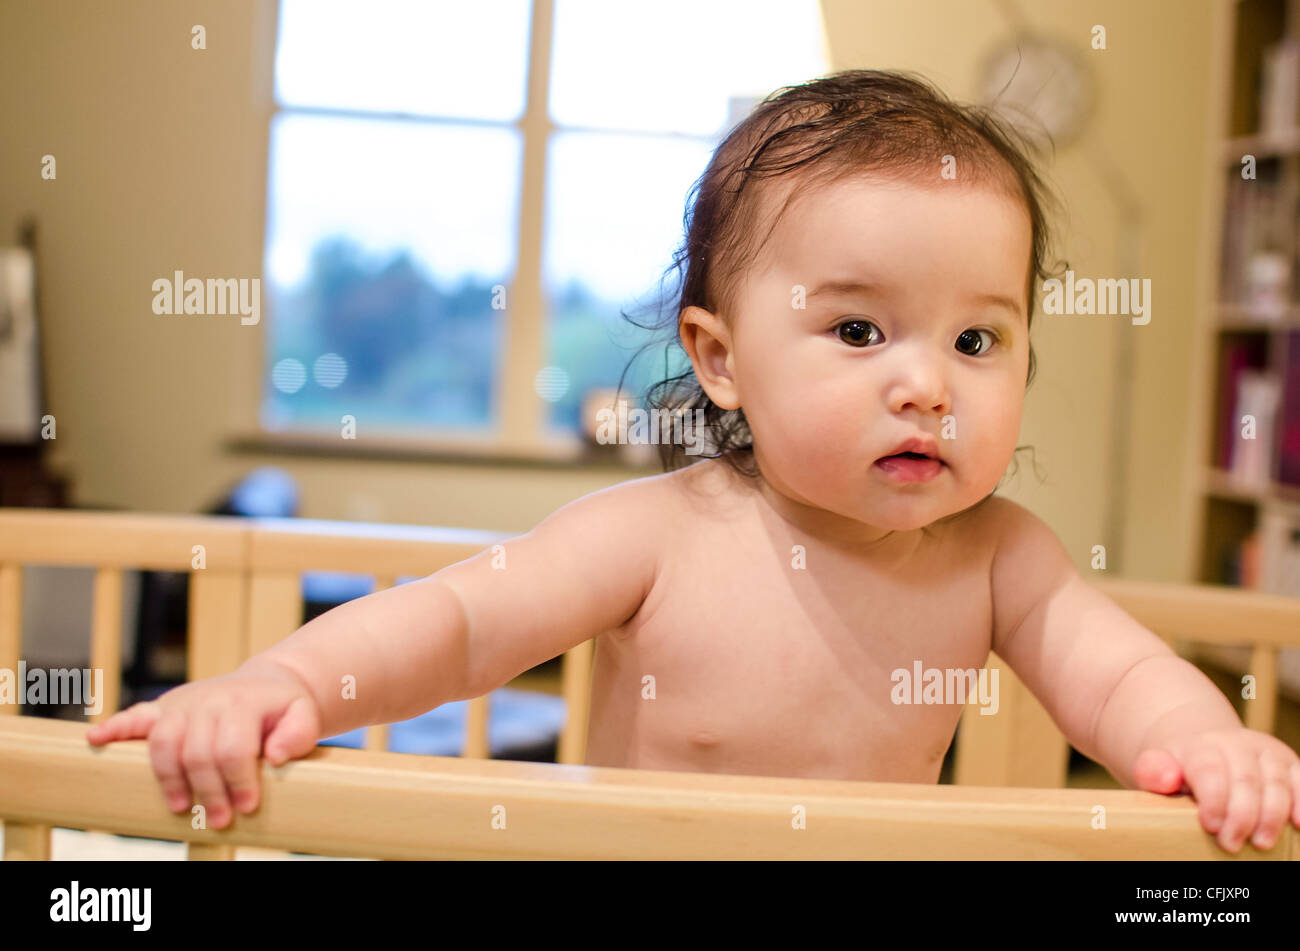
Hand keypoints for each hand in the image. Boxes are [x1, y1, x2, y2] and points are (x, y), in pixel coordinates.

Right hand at [86, 663, 321, 828]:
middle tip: (220, 819)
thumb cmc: (283, 709)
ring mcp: (182, 704)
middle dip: (207, 791)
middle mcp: (208, 700)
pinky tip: (95, 740)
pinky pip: (135, 716)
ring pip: (163, 743)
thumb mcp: (303, 716)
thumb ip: (298, 734)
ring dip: (169, 779)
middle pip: (197, 753)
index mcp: (242, 703)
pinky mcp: (164, 708)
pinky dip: (114, 728)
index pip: (233, 748)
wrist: (267, 682)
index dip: (238, 781)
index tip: (246, 808)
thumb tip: (276, 756)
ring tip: (179, 807)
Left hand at [1133, 727, 1299, 852]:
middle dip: (1241, 815)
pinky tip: (1298, 823)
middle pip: (1245, 779)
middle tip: (1231, 845)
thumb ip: (1154, 772)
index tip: (1210, 826)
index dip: (1213, 800)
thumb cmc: (1181, 769)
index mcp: (1202, 745)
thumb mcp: (1159, 768)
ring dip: (1272, 815)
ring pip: (1275, 782)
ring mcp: (1266, 752)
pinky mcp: (1289, 763)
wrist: (1205, 747)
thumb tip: (1167, 779)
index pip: (1210, 771)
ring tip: (1262, 843)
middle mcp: (1237, 743)